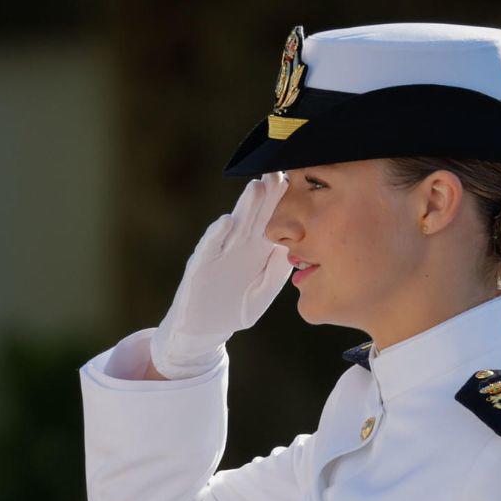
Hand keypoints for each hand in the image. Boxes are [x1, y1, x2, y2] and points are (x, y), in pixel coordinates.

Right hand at [150, 171, 291, 378]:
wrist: (205, 329)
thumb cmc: (235, 309)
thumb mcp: (262, 292)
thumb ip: (276, 272)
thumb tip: (294, 250)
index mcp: (257, 250)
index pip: (273, 221)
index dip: (284, 203)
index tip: (299, 182)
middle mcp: (238, 246)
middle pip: (256, 215)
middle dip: (267, 195)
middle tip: (280, 171)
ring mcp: (219, 253)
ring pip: (235, 225)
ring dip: (245, 207)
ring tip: (257, 187)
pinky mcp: (201, 265)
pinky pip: (209, 248)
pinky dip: (217, 235)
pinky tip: (227, 222)